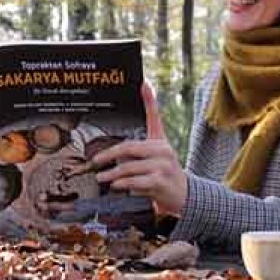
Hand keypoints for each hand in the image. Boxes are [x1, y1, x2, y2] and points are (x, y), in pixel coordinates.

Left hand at [92, 83, 186, 214]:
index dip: (150, 100)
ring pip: (129, 167)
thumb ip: (146, 137)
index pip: (153, 117)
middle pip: (130, 148)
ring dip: (113, 174)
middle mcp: (163, 151)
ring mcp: (162, 167)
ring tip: (102, 177)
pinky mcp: (160, 182)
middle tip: (96, 160)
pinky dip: (123, 184)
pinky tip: (116, 185)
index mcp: (160, 142)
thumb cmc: (165, 171)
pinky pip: (135, 182)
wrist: (183, 194)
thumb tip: (138, 112)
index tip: (144, 85)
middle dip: (109, 154)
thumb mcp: (158, 151)